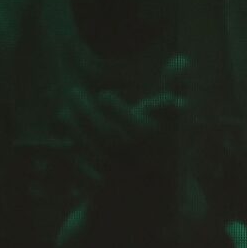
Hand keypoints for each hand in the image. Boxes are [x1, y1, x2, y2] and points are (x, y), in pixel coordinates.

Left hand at [59, 58, 187, 176]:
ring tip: (65, 111)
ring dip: (76, 130)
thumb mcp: (171, 115)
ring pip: (93, 153)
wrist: (155, 188)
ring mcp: (122, 174)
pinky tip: (65, 135)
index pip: (138, 127)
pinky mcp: (105, 187)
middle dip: (88, 114)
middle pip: (109, 138)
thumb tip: (180, 59)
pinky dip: (72, 152)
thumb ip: (176, 88)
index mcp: (157, 139)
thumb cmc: (161, 140)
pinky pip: (84, 172)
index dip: (118, 112)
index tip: (101, 94)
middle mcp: (140, 158)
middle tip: (73, 92)